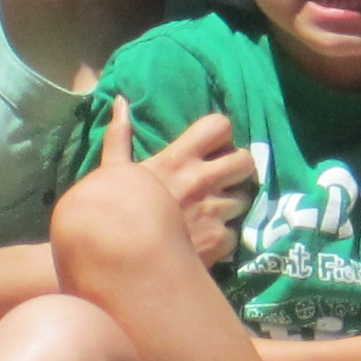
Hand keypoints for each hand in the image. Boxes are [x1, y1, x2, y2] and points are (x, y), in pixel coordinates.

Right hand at [106, 98, 256, 264]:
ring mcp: (214, 210)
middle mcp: (202, 180)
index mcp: (178, 158)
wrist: (121, 260)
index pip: (220, 126)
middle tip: (224, 179)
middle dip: (238, 169)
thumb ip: (119, 135)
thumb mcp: (113, 171)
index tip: (214, 148)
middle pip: (246, 160)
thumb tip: (120, 101)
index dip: (222, 135)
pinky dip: (223, 238)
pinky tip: (205, 241)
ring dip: (231, 205)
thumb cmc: (114, 212)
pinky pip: (235, 234)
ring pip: (244, 199)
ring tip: (211, 213)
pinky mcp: (220, 240)